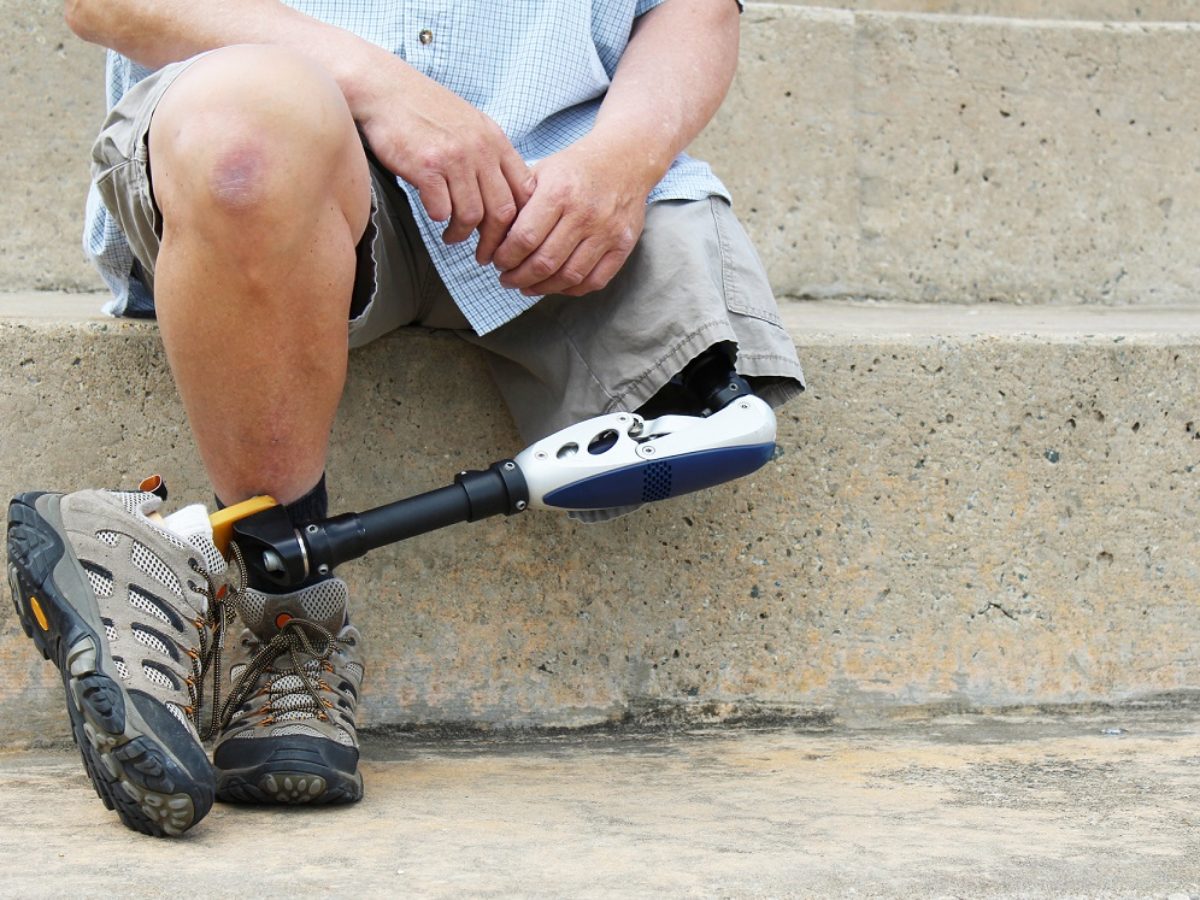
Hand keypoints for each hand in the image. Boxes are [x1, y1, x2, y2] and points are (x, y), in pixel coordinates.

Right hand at [355, 59, 533, 260]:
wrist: (383, 88)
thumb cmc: (424, 109)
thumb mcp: (470, 125)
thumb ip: (488, 155)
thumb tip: (502, 195)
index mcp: (495, 140)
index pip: (524, 190)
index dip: (520, 221)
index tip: (508, 237)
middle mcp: (480, 149)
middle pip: (503, 211)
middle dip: (495, 241)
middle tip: (484, 255)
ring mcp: (454, 158)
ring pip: (472, 216)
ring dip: (462, 234)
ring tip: (452, 237)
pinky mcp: (426, 167)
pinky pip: (441, 210)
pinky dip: (438, 219)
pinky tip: (434, 217)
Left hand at [491, 136, 651, 297]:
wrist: (624, 159)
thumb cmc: (575, 168)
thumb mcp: (542, 171)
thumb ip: (518, 202)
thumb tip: (493, 237)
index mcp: (559, 192)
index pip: (524, 238)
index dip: (505, 257)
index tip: (496, 261)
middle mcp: (585, 213)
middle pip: (544, 262)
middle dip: (518, 277)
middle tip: (506, 279)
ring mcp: (607, 232)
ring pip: (568, 276)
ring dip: (541, 288)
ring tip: (526, 286)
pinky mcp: (623, 245)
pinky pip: (594, 281)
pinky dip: (571, 290)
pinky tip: (555, 285)